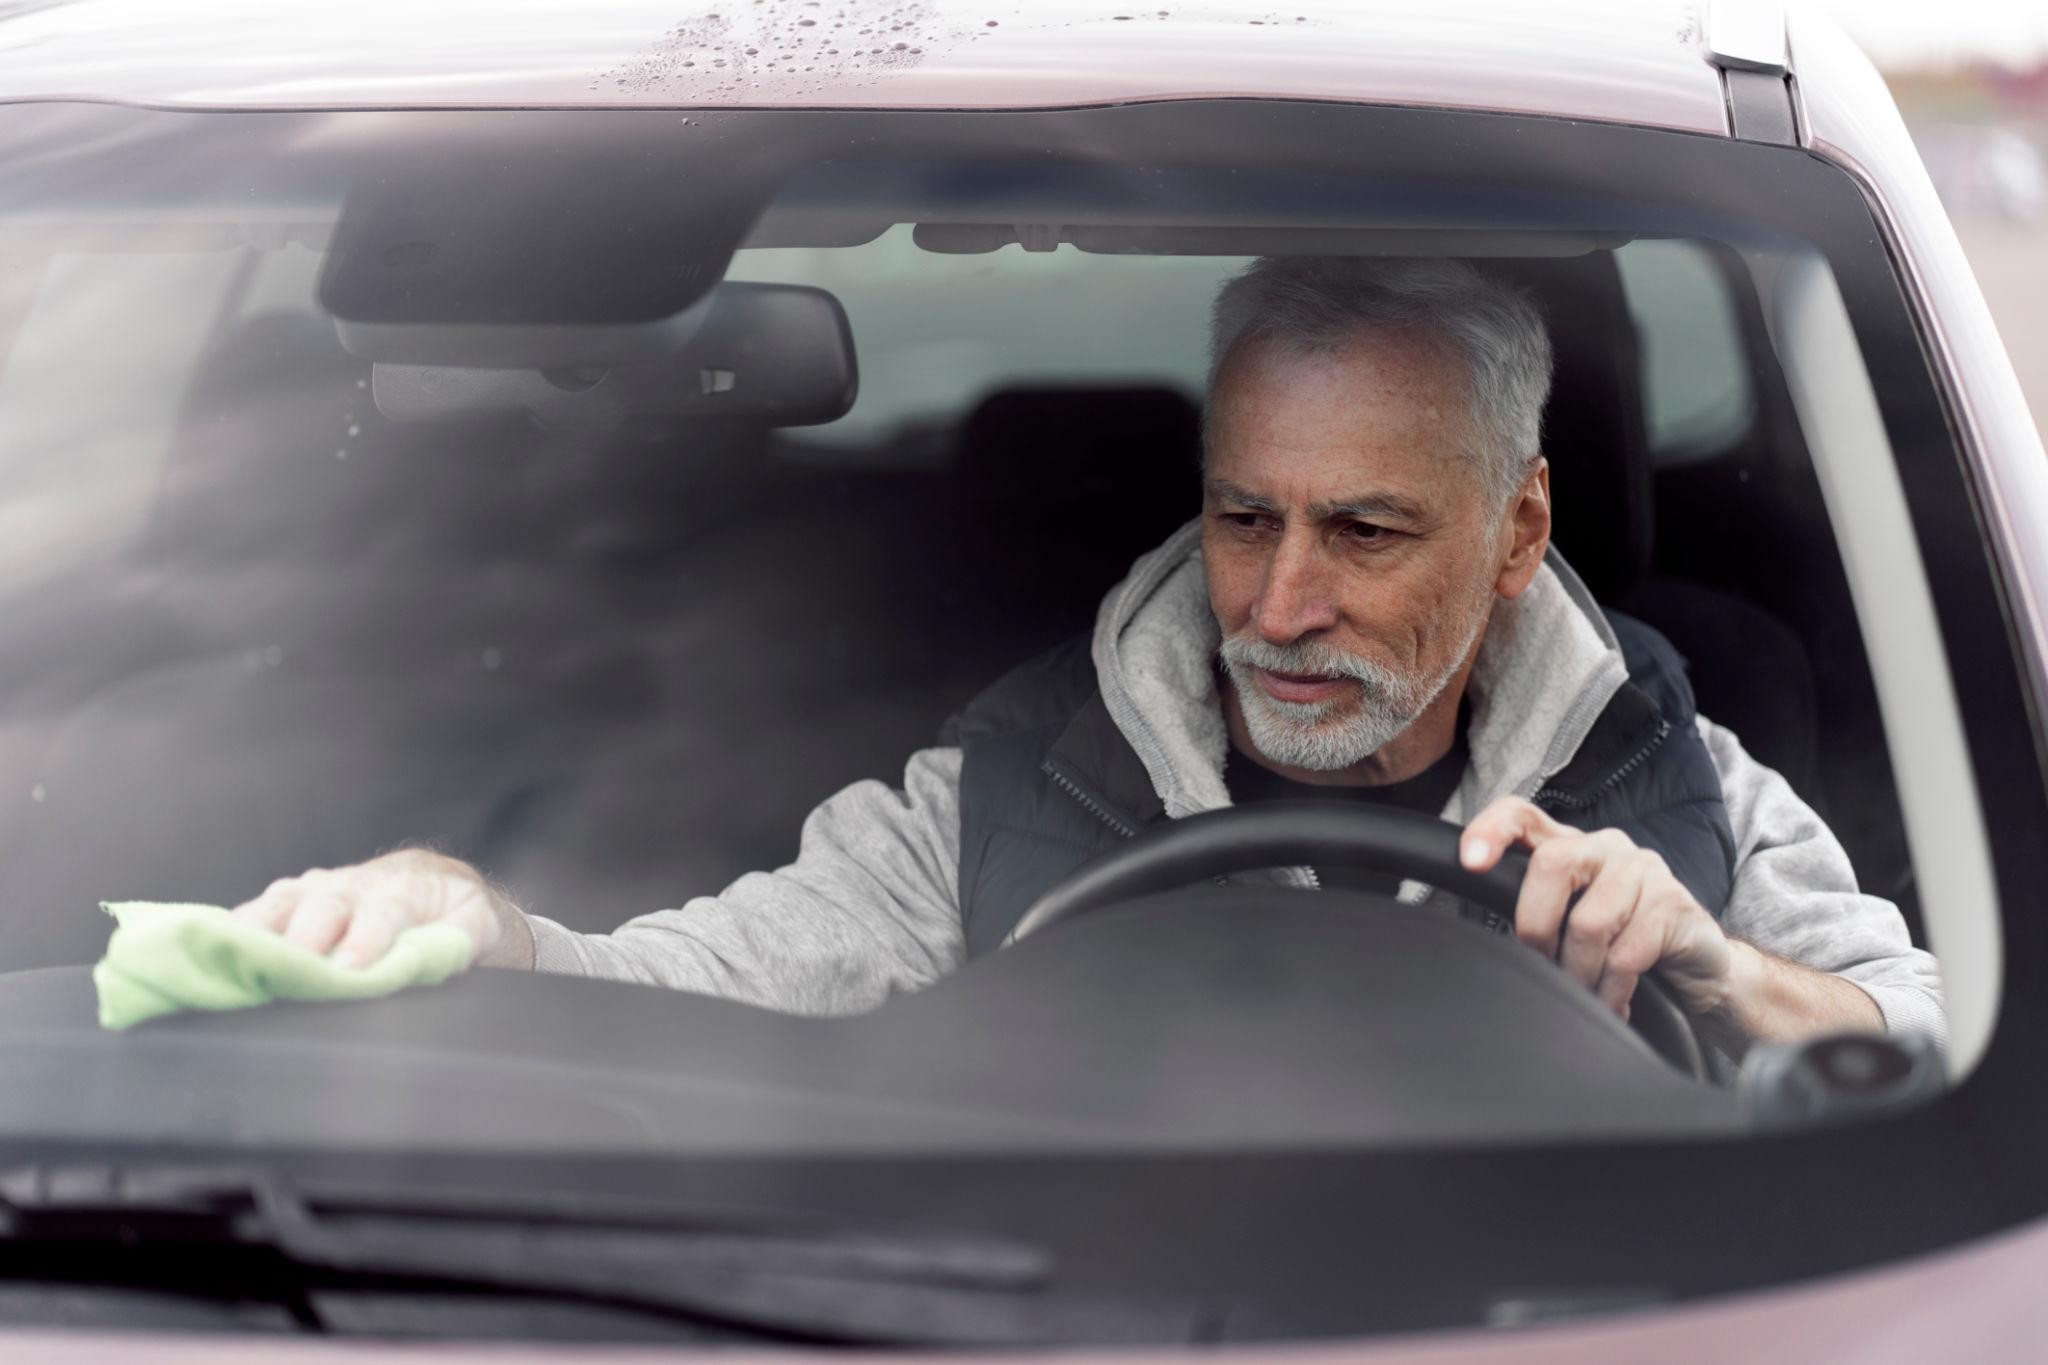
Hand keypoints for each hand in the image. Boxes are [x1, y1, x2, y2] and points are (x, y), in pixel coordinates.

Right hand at [230, 848, 530, 970]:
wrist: (433, 885)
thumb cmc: (454, 914)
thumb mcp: (475, 925)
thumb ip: (460, 939)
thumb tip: (441, 958)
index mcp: (402, 890)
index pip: (382, 912)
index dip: (365, 940)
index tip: (349, 969)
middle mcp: (351, 885)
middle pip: (322, 906)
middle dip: (304, 938)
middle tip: (288, 971)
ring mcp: (313, 891)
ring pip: (280, 905)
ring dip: (256, 933)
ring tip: (232, 964)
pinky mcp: (286, 903)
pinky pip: (253, 915)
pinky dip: (231, 935)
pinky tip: (208, 957)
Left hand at [1457, 797, 1733, 1020]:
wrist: (1698, 967)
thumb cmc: (1621, 943)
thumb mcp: (1569, 922)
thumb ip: (1533, 914)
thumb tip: (1483, 943)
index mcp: (1569, 846)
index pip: (1521, 816)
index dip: (1491, 831)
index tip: (1470, 862)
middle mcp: (1605, 847)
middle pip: (1552, 864)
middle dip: (1535, 926)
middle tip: (1543, 964)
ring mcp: (1644, 870)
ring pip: (1588, 922)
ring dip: (1578, 973)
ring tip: (1584, 993)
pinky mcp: (1673, 905)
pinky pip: (1624, 956)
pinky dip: (1610, 991)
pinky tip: (1613, 1002)